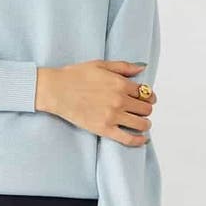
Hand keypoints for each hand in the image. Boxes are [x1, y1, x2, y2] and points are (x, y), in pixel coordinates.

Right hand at [35, 61, 157, 145]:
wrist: (56, 90)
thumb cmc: (75, 75)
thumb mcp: (100, 65)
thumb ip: (123, 67)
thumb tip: (141, 69)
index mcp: (120, 83)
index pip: (146, 93)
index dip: (148, 96)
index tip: (146, 98)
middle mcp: (120, 100)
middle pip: (146, 109)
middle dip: (146, 109)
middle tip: (141, 110)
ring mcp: (113, 116)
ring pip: (141, 124)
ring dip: (145, 124)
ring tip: (141, 123)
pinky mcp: (104, 129)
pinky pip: (128, 139)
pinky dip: (138, 140)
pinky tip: (141, 139)